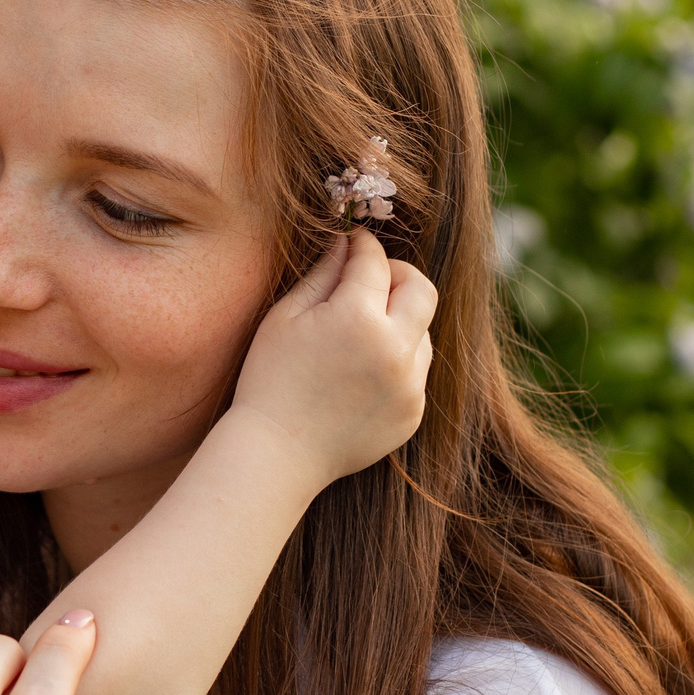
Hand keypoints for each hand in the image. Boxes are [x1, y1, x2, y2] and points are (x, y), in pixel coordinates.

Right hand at [229, 227, 438, 484]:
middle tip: (370, 281)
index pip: (376, 262)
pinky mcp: (413, 412)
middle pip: (422, 288)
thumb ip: (323, 274)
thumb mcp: (286, 317)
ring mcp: (409, 385)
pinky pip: (416, 371)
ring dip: (399, 321)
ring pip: (423, 331)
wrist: (278, 452)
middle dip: (398, 275)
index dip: (363, 246)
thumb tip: (346, 244)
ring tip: (359, 336)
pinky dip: (397, 361)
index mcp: (358, 318)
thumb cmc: (270, 379)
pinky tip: (360, 374)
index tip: (354, 243)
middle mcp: (394, 349)